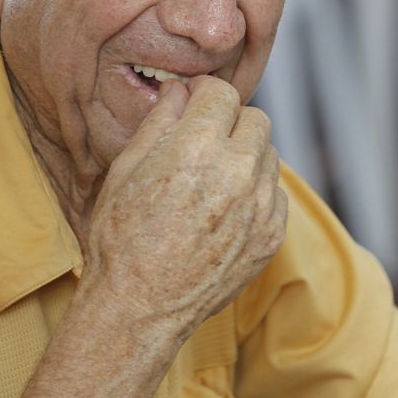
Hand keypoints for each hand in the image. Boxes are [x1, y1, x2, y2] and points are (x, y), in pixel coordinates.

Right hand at [82, 76, 287, 340]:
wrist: (139, 307)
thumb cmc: (121, 237)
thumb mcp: (126, 168)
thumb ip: (160, 121)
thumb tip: (180, 91)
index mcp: (196, 147)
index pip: (222, 92)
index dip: (203, 95)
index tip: (192, 104)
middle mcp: (237, 172)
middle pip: (255, 119)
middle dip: (229, 122)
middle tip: (202, 141)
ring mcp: (260, 206)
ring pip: (269, 155)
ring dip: (245, 156)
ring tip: (211, 179)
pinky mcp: (271, 235)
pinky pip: (275, 193)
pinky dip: (255, 192)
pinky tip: (223, 209)